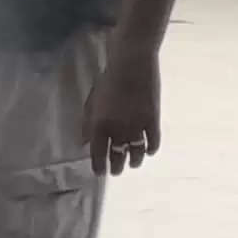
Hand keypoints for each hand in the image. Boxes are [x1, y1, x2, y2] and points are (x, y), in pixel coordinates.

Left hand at [85, 45, 161, 175]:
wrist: (132, 65)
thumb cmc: (107, 81)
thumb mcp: (91, 102)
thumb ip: (87, 125)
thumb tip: (84, 143)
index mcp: (99, 125)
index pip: (98, 153)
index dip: (99, 165)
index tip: (100, 173)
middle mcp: (118, 129)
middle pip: (118, 155)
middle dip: (117, 166)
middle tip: (117, 171)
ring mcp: (137, 125)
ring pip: (136, 151)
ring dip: (134, 161)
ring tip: (133, 164)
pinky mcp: (153, 119)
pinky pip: (153, 141)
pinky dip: (150, 149)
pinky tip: (148, 152)